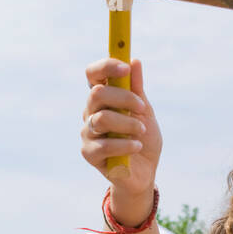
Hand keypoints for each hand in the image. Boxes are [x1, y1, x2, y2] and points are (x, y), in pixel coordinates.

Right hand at [82, 57, 161, 198]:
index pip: (93, 74)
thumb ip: (137, 89)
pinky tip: (136, 146)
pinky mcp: (89, 153)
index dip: (106, 66)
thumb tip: (135, 61)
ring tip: (141, 131)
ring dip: (127, 123)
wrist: (144, 172)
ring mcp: (87, 132)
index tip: (125, 67)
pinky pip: (104, 144)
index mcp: (102, 98)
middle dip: (124, 98)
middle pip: (97, 94)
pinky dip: (125, 144)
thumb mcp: (145, 111)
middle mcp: (90, 112)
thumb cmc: (143, 139)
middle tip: (143, 108)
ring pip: (101, 119)